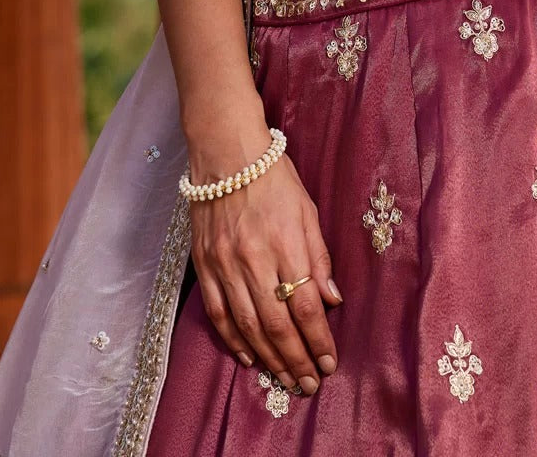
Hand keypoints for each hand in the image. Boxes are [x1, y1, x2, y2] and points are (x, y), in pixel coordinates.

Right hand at [190, 137, 342, 393]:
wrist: (226, 153)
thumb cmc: (274, 177)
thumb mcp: (307, 209)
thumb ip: (318, 256)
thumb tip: (332, 299)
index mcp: (285, 244)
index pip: (305, 305)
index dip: (318, 340)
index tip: (329, 361)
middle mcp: (254, 260)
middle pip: (277, 323)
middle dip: (296, 359)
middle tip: (309, 383)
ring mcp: (226, 264)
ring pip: (247, 326)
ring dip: (268, 358)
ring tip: (284, 378)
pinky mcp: (205, 265)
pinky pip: (218, 313)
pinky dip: (232, 340)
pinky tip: (248, 357)